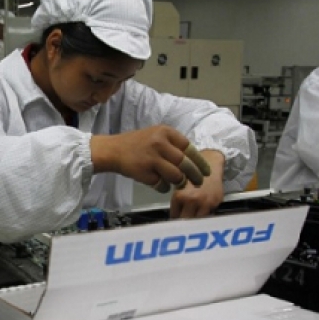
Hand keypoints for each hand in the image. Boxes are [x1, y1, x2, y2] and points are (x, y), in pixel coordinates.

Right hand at [90, 126, 210, 187]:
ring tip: (176, 183)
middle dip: (195, 175)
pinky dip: (163, 187)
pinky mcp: (144, 173)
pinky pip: (162, 185)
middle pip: (185, 163)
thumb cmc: (136, 144)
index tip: (206, 171)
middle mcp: (160, 143)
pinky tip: (159, 184)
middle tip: (199, 182)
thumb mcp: (155, 136)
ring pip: (176, 176)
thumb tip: (193, 162)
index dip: (199, 161)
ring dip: (179, 182)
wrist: (112, 150)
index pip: (189, 147)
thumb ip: (173, 145)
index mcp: (165, 132)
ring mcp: (152, 158)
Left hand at [170, 150, 225, 217]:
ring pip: (198, 220)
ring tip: (193, 216)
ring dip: (195, 219)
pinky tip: (202, 210)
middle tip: (183, 221)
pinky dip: (205, 214)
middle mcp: (192, 201)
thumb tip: (174, 216)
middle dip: (183, 222)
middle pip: (186, 221)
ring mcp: (205, 203)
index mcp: (180, 196)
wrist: (211, 162)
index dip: (175, 218)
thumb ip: (177, 201)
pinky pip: (209, 215)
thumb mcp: (179, 185)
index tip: (175, 220)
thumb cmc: (192, 172)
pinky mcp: (216, 203)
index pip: (175, 216)